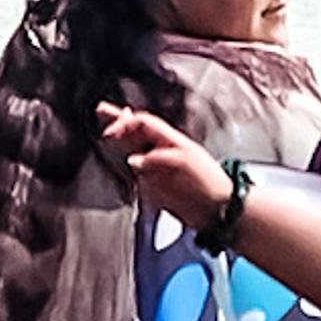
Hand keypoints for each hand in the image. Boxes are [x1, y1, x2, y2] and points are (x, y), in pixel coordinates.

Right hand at [97, 105, 229, 229]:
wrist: (219, 210)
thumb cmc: (209, 181)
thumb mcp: (184, 162)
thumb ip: (157, 160)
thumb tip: (133, 161)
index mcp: (170, 139)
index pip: (143, 123)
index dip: (126, 123)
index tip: (110, 131)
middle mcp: (161, 151)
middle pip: (136, 131)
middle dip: (119, 120)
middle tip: (102, 110)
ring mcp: (158, 168)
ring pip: (133, 150)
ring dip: (120, 140)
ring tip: (106, 131)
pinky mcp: (156, 186)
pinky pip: (136, 174)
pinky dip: (126, 166)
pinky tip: (119, 161)